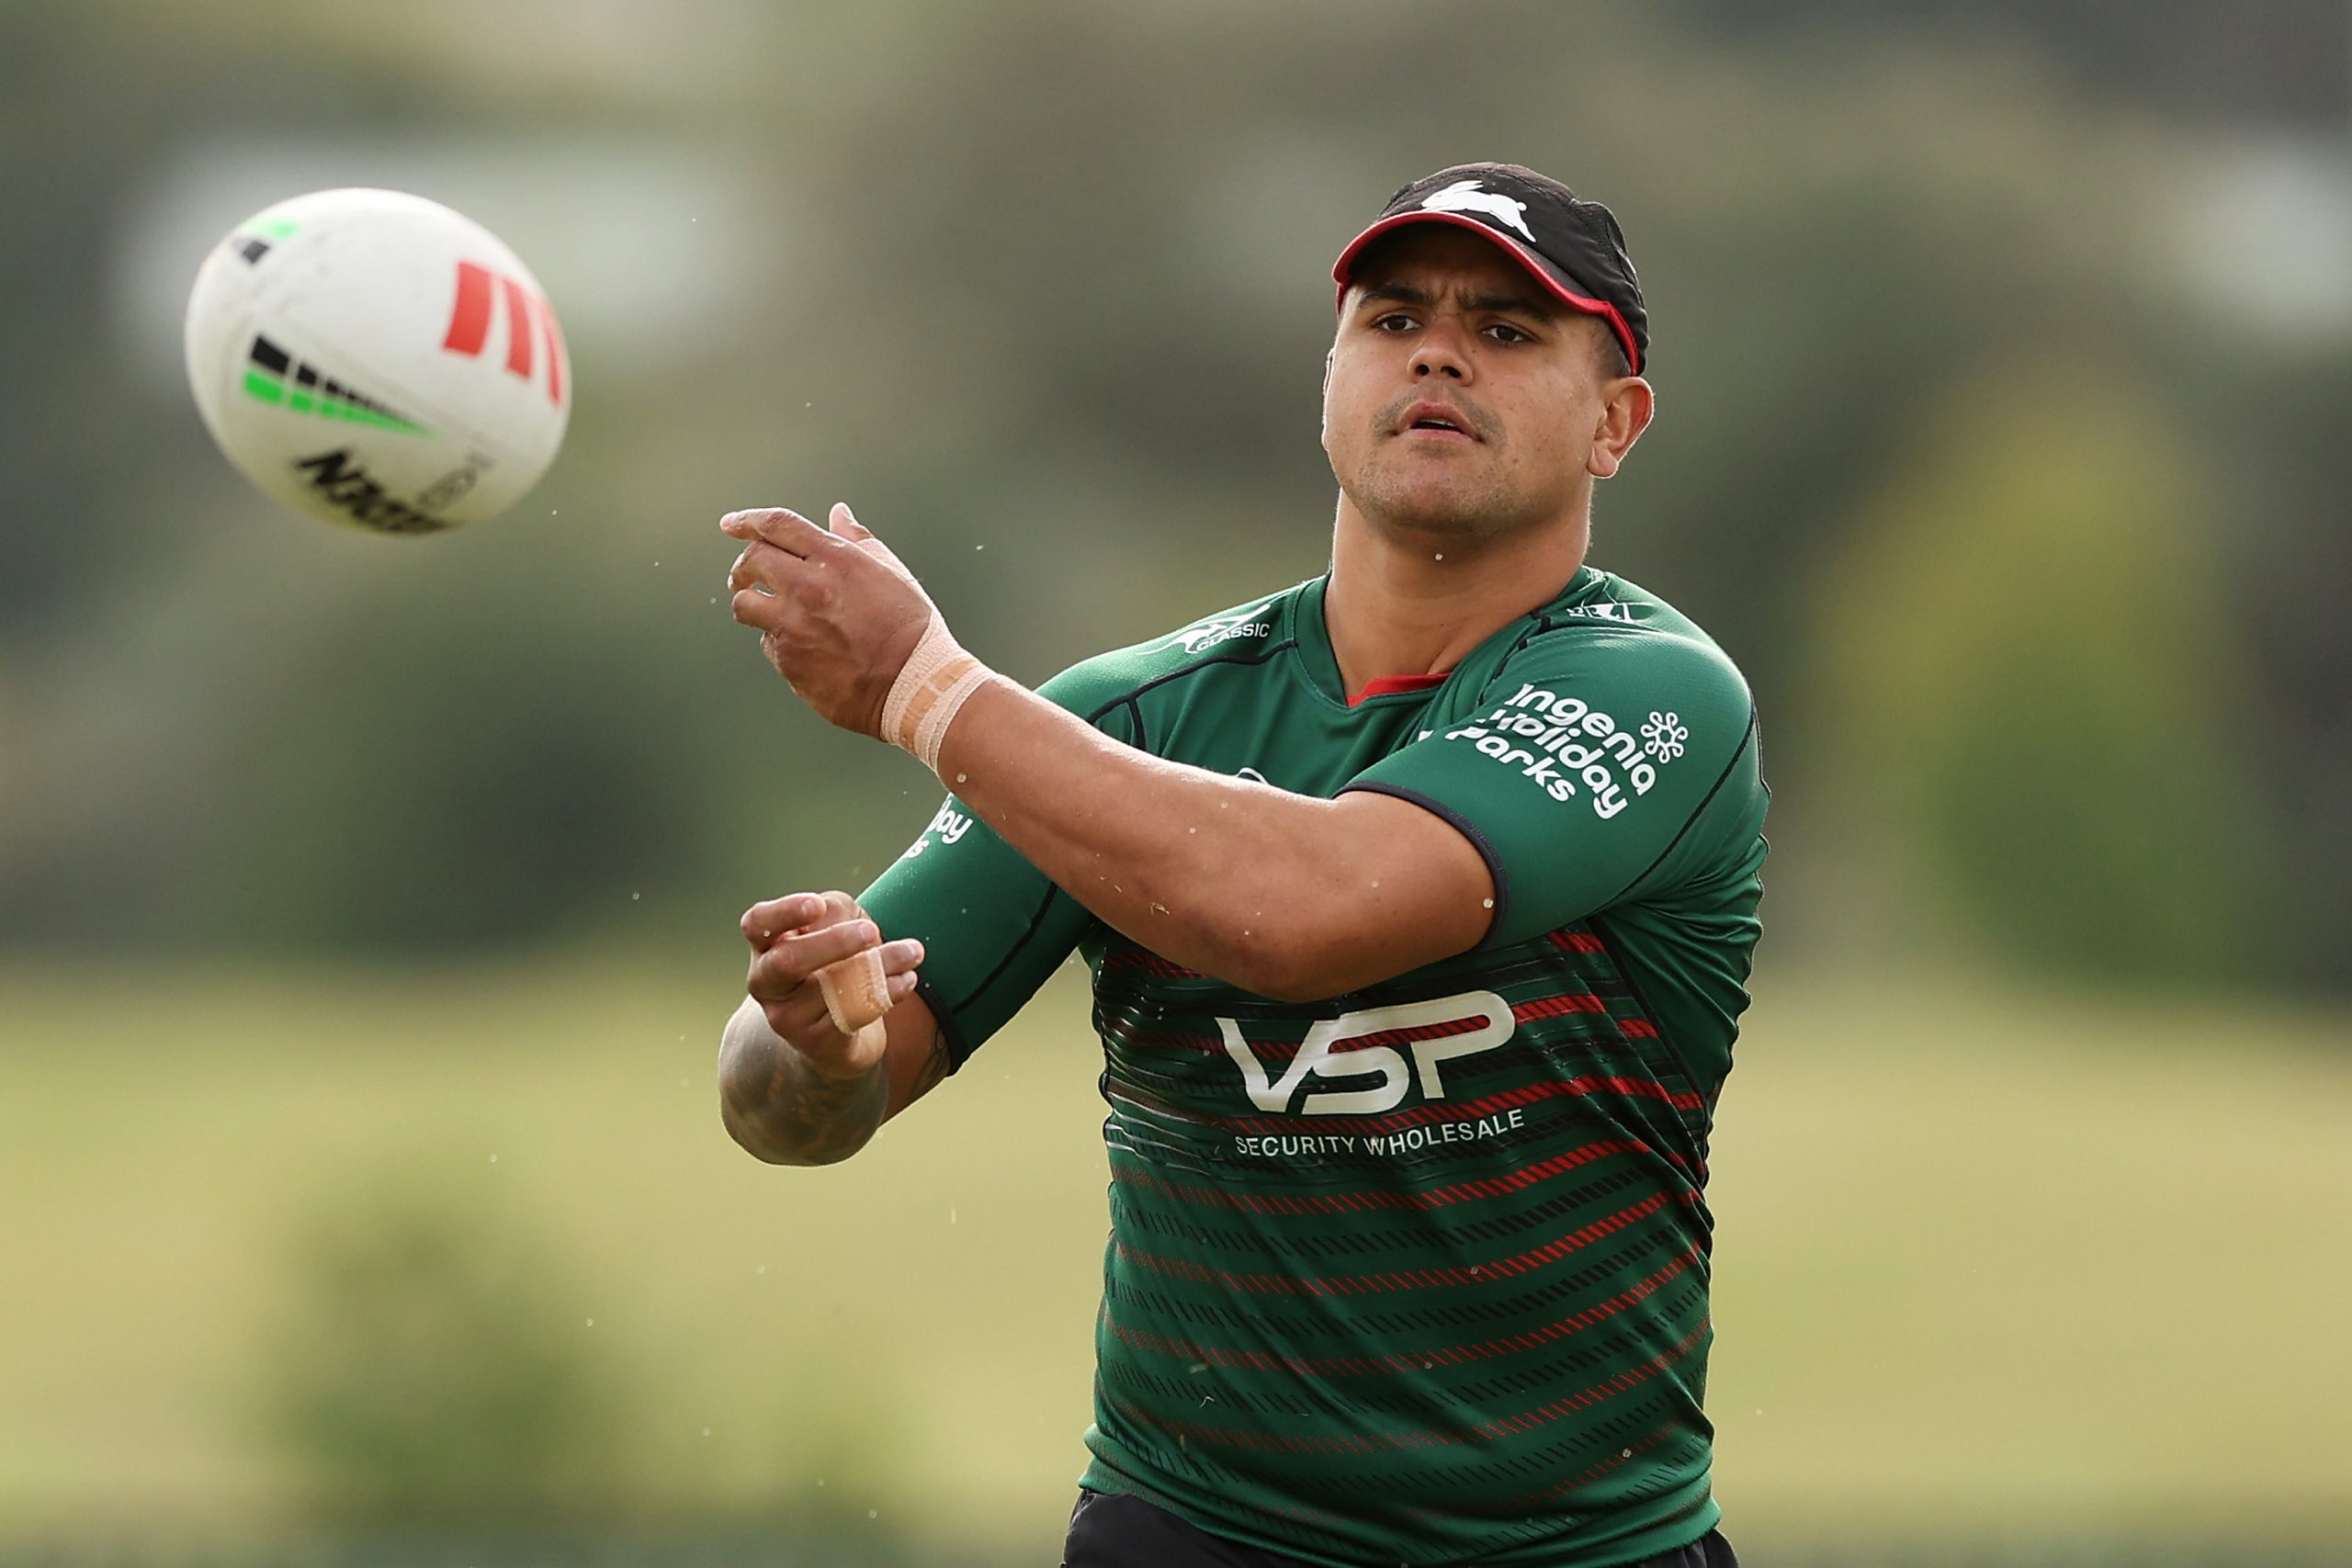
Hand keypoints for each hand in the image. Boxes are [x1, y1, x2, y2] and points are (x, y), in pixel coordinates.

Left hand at [723, 503, 936, 736]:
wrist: (914, 686)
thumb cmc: (910, 628)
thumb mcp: (891, 572)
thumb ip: (857, 539)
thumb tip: (838, 514)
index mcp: (835, 559)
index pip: (777, 526)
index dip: (747, 521)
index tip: (730, 524)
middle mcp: (807, 587)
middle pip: (752, 561)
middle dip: (744, 566)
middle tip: (745, 576)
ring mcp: (793, 627)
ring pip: (744, 605)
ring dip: (750, 603)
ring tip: (765, 611)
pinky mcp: (788, 661)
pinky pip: (767, 644)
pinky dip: (778, 641)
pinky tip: (802, 647)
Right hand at [741, 890, 924, 1079]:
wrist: (834, 1034)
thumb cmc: (833, 964)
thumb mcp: (833, 927)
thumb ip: (835, 912)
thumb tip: (841, 918)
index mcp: (765, 947)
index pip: (758, 924)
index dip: (784, 912)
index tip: (817, 905)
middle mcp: (767, 983)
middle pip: (788, 961)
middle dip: (834, 942)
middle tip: (872, 931)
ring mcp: (789, 1017)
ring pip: (833, 987)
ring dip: (879, 964)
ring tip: (913, 952)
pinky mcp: (817, 1042)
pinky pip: (854, 1013)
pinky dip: (887, 992)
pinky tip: (908, 979)